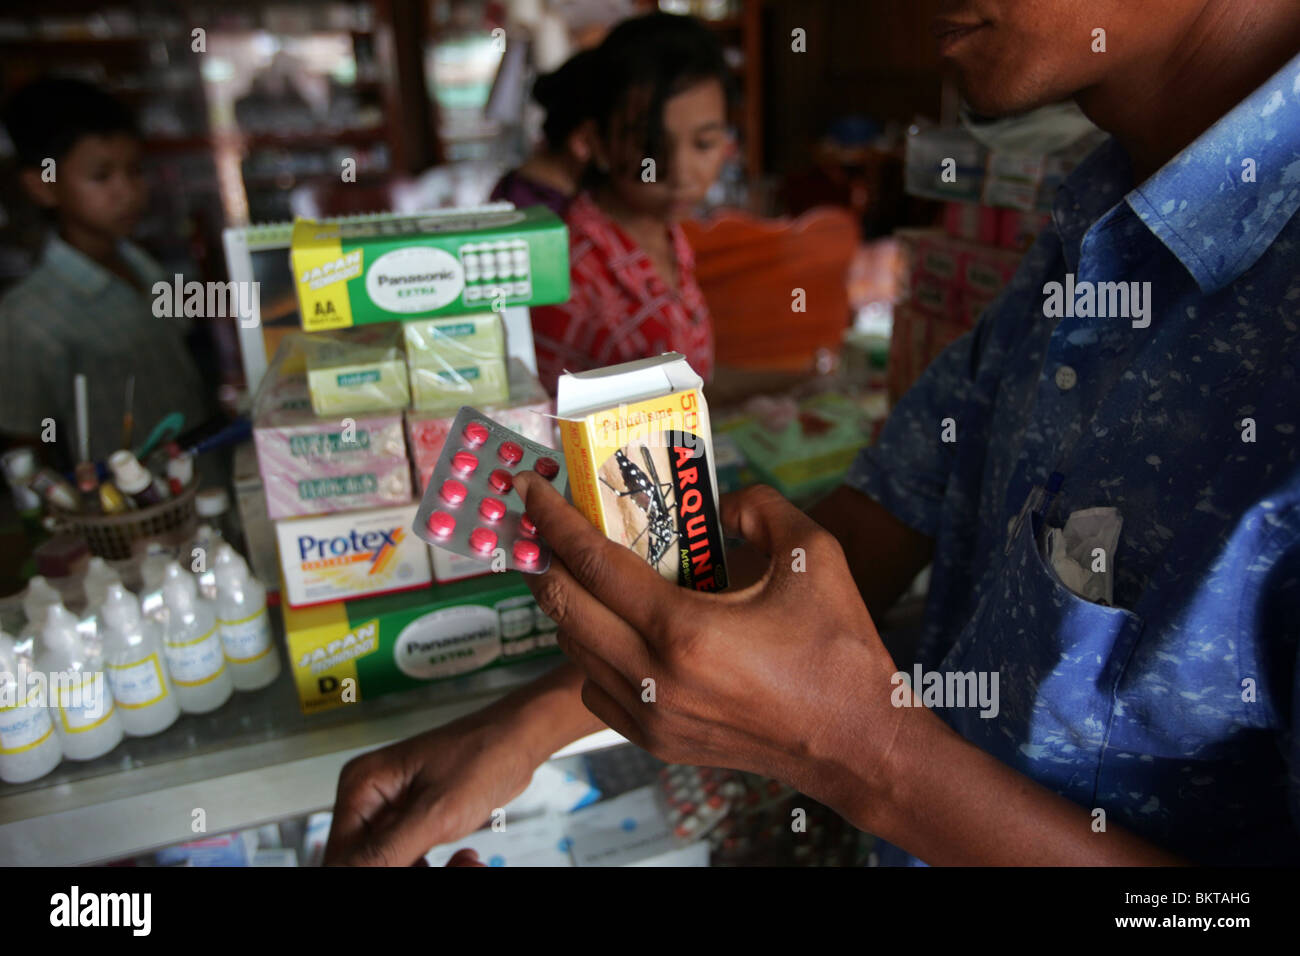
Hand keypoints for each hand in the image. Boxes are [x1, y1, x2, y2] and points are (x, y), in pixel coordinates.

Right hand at [323, 711, 535, 865]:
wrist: (519, 740)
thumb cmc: (484, 755)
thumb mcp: (435, 812)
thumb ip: (388, 849)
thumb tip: (350, 871)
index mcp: (361, 787)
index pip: (340, 856)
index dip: (369, 871)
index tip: (412, 866)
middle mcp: (369, 800)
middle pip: (364, 862)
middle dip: (404, 870)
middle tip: (451, 867)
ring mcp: (390, 813)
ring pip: (388, 864)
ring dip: (422, 872)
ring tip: (463, 864)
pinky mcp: (412, 823)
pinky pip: (408, 861)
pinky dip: (433, 868)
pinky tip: (462, 861)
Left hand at [513, 474, 904, 814]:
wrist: (853, 743)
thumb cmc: (838, 651)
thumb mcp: (814, 556)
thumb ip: (762, 508)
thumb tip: (721, 502)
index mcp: (686, 631)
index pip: (594, 564)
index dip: (555, 521)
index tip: (531, 489)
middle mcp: (655, 678)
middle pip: (565, 607)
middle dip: (541, 558)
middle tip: (537, 523)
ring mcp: (650, 716)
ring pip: (572, 651)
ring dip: (564, 604)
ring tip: (571, 568)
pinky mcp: (654, 740)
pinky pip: (593, 688)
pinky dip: (588, 651)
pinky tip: (610, 627)